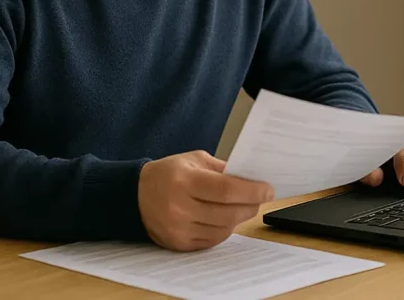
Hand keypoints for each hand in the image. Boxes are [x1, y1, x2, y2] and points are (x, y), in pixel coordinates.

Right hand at [138, 150, 274, 251]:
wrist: (135, 196)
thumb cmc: (168, 174)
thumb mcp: (193, 160)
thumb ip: (221, 169)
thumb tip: (251, 178)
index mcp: (184, 181)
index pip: (226, 190)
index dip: (251, 191)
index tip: (268, 189)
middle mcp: (180, 207)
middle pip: (228, 212)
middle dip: (251, 205)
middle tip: (261, 197)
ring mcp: (179, 229)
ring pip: (223, 229)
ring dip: (239, 218)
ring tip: (244, 206)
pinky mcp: (179, 244)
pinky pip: (212, 240)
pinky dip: (225, 229)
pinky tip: (226, 218)